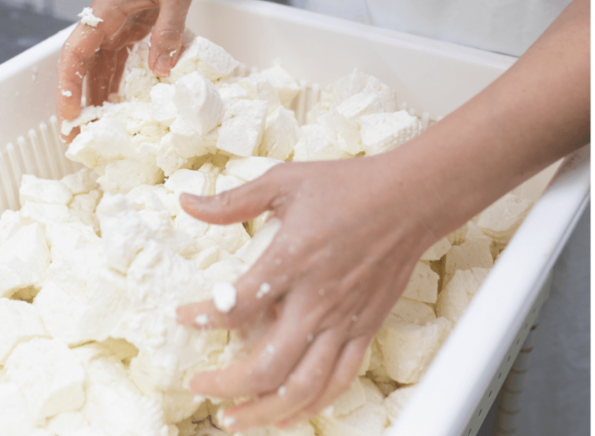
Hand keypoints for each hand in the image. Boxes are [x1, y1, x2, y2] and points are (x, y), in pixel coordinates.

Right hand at [56, 0, 200, 141]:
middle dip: (75, 104)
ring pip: (96, 71)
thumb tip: (160, 70)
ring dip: (93, 101)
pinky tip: (116, 110)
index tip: (68, 114)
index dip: (69, 86)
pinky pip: (116, 65)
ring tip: (93, 134)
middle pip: (80, 69)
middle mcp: (104, 21)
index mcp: (106, 9)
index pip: (76, 52)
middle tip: (75, 138)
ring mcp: (114, 28)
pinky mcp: (128, 32)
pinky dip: (113, 88)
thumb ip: (168, 29)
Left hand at [176, 154, 441, 429]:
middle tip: (199, 385)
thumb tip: (186, 203)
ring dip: (265, 411)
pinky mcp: (365, 329)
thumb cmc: (349, 187)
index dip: (200, 320)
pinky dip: (312, 405)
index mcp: (291, 261)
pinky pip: (339, 381)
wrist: (411, 199)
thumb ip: (233, 201)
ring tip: (235, 419)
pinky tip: (288, 413)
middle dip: (225, 385)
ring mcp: (344, 321)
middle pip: (267, 365)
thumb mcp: (284, 182)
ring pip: (304, 387)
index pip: (235, 307)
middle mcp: (317, 300)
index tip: (183, 317)